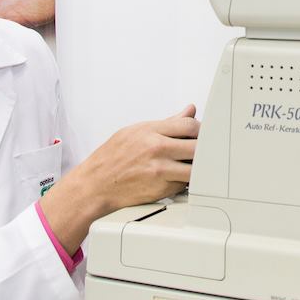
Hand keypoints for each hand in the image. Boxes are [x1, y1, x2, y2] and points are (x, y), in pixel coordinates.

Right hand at [40, 106, 199, 251]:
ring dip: (198, 167)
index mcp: (151, 131)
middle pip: (198, 145)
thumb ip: (168, 123)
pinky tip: (180, 177)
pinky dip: (186, 181)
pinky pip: (185, 183)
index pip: (190, 125)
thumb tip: (190, 110)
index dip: (199, 129)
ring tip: (192, 164)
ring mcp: (160, 170)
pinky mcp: (161, 189)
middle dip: (203, 148)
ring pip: (196, 167)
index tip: (198, 134)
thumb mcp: (137, 131)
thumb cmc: (113, 157)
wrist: (95, 185)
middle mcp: (156, 149)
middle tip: (201, 150)